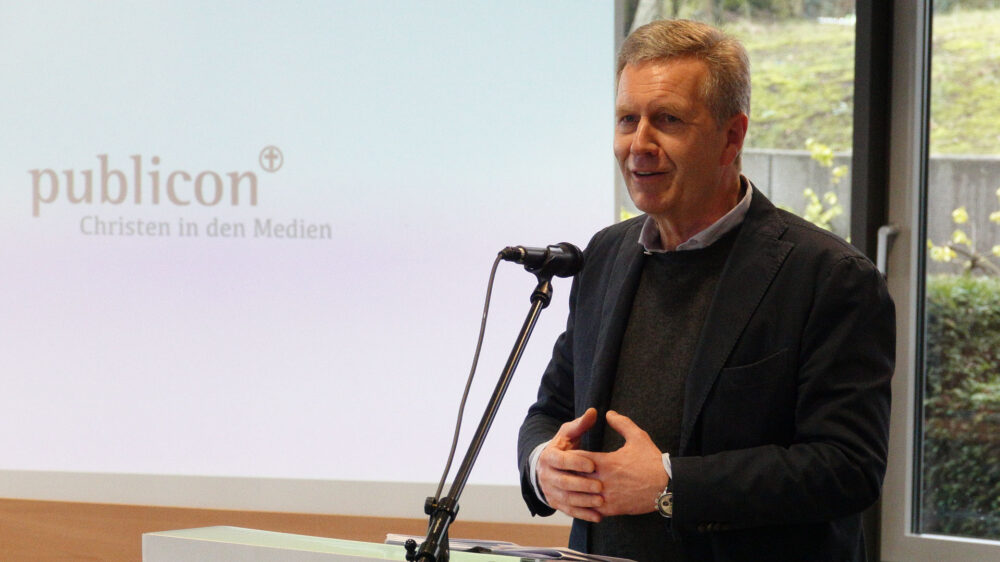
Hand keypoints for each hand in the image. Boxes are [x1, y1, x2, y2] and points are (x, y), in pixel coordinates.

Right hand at [536, 407, 604, 521]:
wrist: (548, 466)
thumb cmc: (564, 447)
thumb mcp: (569, 434)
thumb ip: (580, 424)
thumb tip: (593, 411)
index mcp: (548, 456)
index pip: (560, 460)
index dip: (575, 463)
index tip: (593, 464)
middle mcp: (546, 475)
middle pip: (562, 482)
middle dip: (581, 485)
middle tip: (600, 486)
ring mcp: (550, 491)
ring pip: (566, 499)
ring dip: (583, 502)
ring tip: (601, 502)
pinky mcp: (556, 503)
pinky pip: (569, 511)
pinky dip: (583, 515)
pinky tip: (598, 517)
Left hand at [575, 410, 668, 515]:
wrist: (667, 486)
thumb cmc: (652, 461)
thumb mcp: (638, 437)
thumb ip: (621, 423)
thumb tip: (608, 413)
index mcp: (606, 462)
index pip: (578, 459)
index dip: (570, 457)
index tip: (565, 455)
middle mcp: (604, 480)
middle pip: (576, 478)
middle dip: (569, 474)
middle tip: (562, 471)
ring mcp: (608, 496)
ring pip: (581, 495)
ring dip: (575, 491)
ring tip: (569, 487)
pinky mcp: (613, 509)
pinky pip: (592, 509)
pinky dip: (586, 505)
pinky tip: (583, 500)